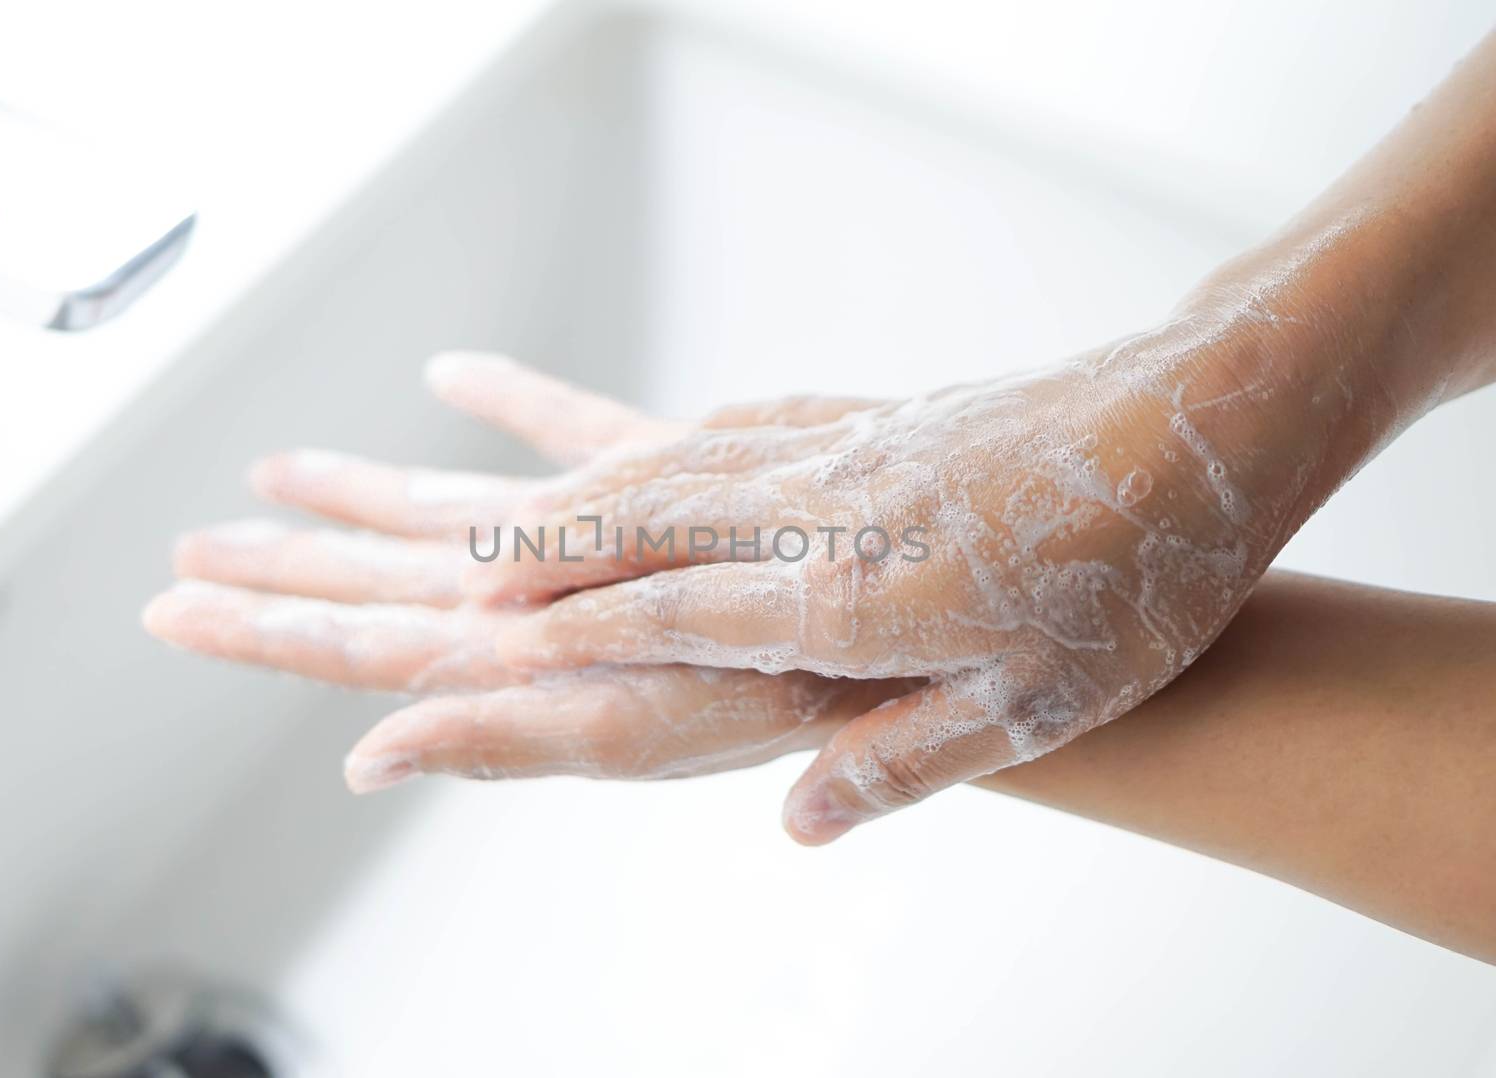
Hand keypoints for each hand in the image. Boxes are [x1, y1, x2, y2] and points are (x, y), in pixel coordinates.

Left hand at [142, 355, 915, 841]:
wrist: (895, 643)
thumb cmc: (776, 697)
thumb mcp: (629, 731)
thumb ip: (491, 739)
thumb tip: (364, 759)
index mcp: (516, 655)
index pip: (358, 646)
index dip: (262, 630)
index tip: (173, 609)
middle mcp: (539, 603)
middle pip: (381, 585)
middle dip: (285, 570)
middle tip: (191, 552)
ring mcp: (590, 548)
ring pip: (447, 515)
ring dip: (362, 496)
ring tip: (283, 471)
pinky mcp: (649, 491)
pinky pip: (560, 436)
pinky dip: (510, 403)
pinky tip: (460, 378)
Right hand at [480, 312, 1322, 837]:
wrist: (1199, 428)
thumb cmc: (1134, 583)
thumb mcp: (1033, 709)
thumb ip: (898, 764)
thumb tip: (796, 822)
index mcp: (856, 596)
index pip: (676, 611)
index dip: (575, 628)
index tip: (488, 636)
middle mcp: (828, 511)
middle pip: (650, 520)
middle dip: (545, 548)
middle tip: (459, 570)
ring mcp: (847, 450)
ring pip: (681, 463)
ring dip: (590, 490)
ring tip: (519, 511)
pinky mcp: (875, 416)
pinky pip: (740, 425)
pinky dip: (670, 443)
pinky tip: (655, 452)